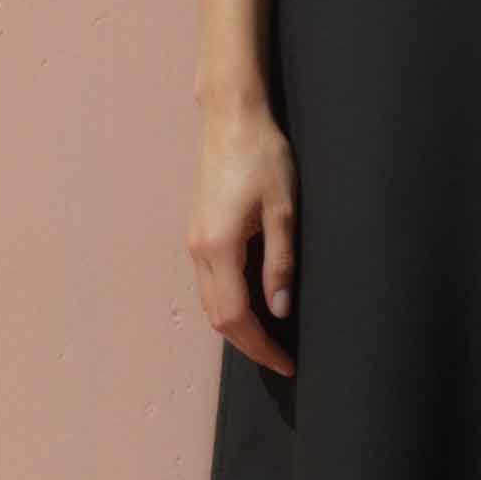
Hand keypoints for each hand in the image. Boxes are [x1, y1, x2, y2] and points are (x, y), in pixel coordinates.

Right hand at [190, 97, 298, 376]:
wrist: (230, 117)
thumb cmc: (263, 156)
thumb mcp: (284, 211)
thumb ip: (280, 263)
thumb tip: (279, 310)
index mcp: (220, 248)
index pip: (236, 317)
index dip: (260, 346)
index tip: (286, 362)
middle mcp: (199, 251)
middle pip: (217, 317)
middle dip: (248, 343)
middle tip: (281, 357)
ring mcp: (194, 242)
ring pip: (210, 302)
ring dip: (237, 326)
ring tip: (271, 337)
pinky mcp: (198, 232)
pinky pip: (210, 283)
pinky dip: (229, 304)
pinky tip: (255, 303)